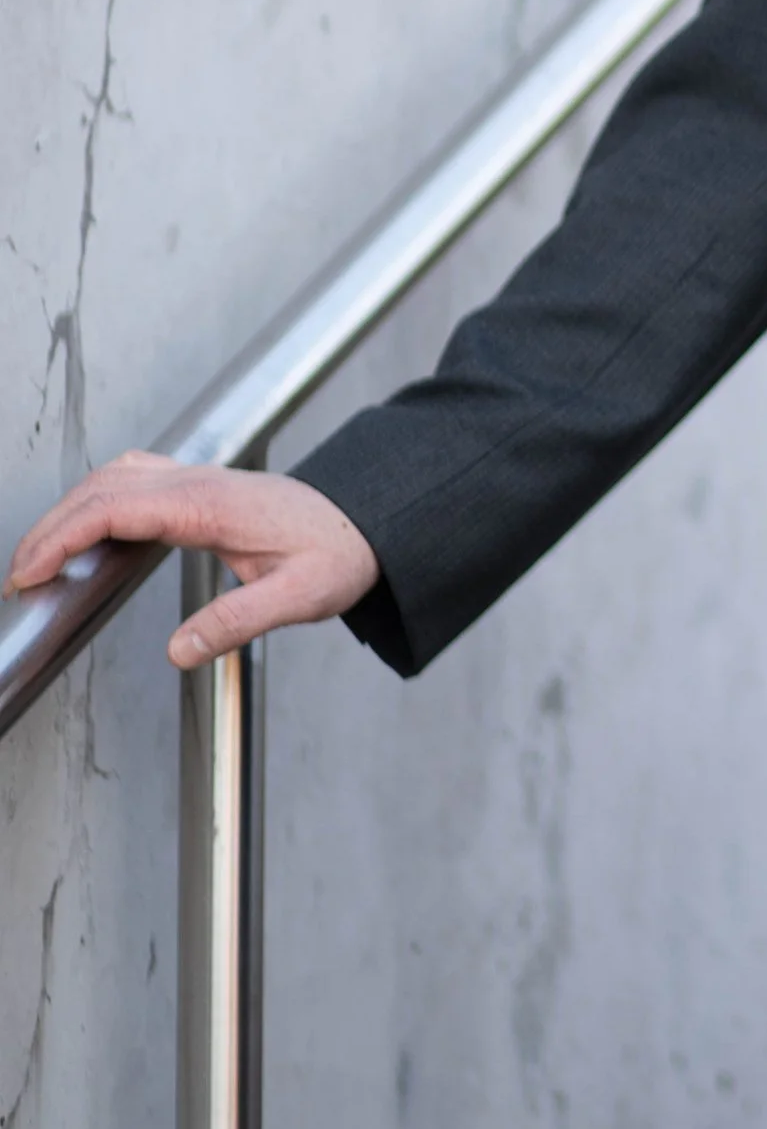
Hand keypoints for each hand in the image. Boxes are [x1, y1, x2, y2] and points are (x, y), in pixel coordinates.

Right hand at [5, 453, 378, 668]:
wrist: (368, 521)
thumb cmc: (338, 554)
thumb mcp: (299, 597)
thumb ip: (238, 622)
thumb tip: (178, 652)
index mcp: (209, 505)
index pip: (114, 509)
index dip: (63, 537)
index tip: (31, 572)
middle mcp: (197, 482)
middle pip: (100, 488)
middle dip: (50, 527)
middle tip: (20, 576)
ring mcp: (197, 478)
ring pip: (113, 476)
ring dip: (69, 509)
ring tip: (41, 557)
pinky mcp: (200, 485)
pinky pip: (133, 478)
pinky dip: (96, 498)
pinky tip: (87, 526)